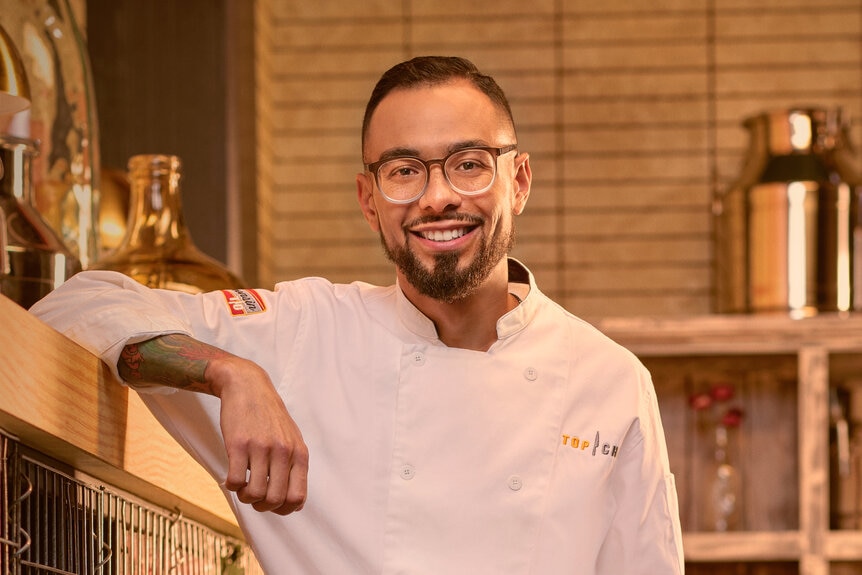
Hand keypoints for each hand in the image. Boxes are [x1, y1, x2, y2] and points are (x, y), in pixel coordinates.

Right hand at [206, 355, 308, 514]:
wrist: (248, 386)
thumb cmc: (269, 416)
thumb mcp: (292, 438)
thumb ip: (295, 466)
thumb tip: (295, 502)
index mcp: (299, 453)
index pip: (297, 498)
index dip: (283, 510)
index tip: (272, 504)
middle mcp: (283, 452)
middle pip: (275, 500)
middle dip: (262, 506)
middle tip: (254, 497)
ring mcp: (261, 448)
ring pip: (254, 494)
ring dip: (245, 498)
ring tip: (242, 488)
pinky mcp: (238, 444)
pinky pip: (235, 481)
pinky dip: (231, 486)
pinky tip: (231, 477)